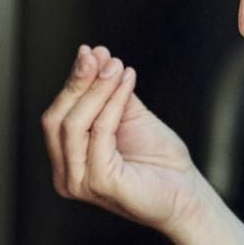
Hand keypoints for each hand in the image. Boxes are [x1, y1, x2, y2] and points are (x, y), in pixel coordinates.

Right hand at [42, 45, 207, 234]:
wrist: (187, 193)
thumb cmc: (159, 160)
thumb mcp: (127, 116)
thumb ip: (108, 91)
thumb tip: (94, 54)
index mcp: (67, 163)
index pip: (56, 117)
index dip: (71, 83)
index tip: (89, 51)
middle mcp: (67, 177)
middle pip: (56, 120)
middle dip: (77, 83)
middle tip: (98, 55)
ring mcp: (80, 183)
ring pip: (74, 125)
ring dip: (96, 89)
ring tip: (116, 66)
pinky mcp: (101, 183)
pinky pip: (100, 134)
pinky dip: (112, 103)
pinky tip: (128, 82)